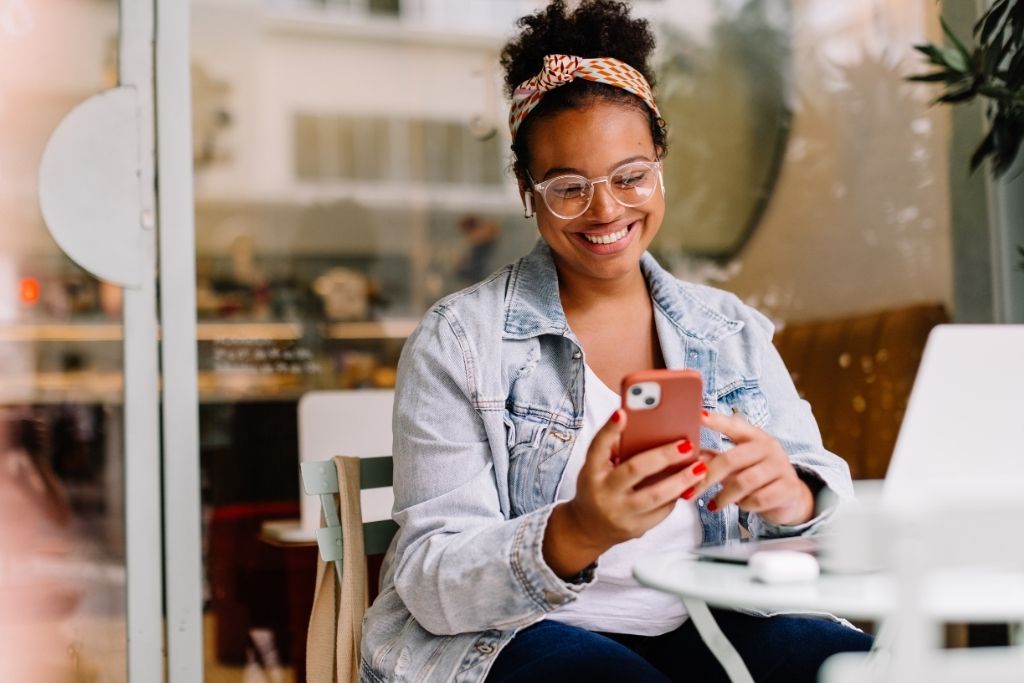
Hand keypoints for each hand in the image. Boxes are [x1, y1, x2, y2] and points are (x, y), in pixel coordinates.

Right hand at [543, 409, 708, 577]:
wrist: (588, 528)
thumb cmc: (597, 487)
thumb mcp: (597, 467)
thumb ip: (614, 449)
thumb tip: (645, 426)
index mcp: (591, 471)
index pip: (598, 447)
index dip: (610, 430)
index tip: (623, 412)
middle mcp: (603, 492)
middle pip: (634, 470)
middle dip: (663, 456)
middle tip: (687, 445)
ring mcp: (620, 513)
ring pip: (655, 495)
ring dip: (681, 480)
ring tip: (699, 466)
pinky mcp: (635, 528)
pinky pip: (661, 511)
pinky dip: (677, 496)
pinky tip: (690, 484)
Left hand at [688, 411, 813, 526]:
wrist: (791, 497)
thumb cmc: (757, 476)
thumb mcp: (738, 464)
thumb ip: (714, 458)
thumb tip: (686, 454)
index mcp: (754, 436)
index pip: (733, 425)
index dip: (716, 421)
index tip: (698, 416)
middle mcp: (768, 447)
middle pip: (731, 459)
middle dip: (707, 477)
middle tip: (690, 492)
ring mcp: (780, 467)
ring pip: (744, 482)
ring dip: (725, 496)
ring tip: (715, 504)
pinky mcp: (787, 488)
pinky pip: (759, 499)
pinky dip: (745, 505)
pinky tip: (740, 506)